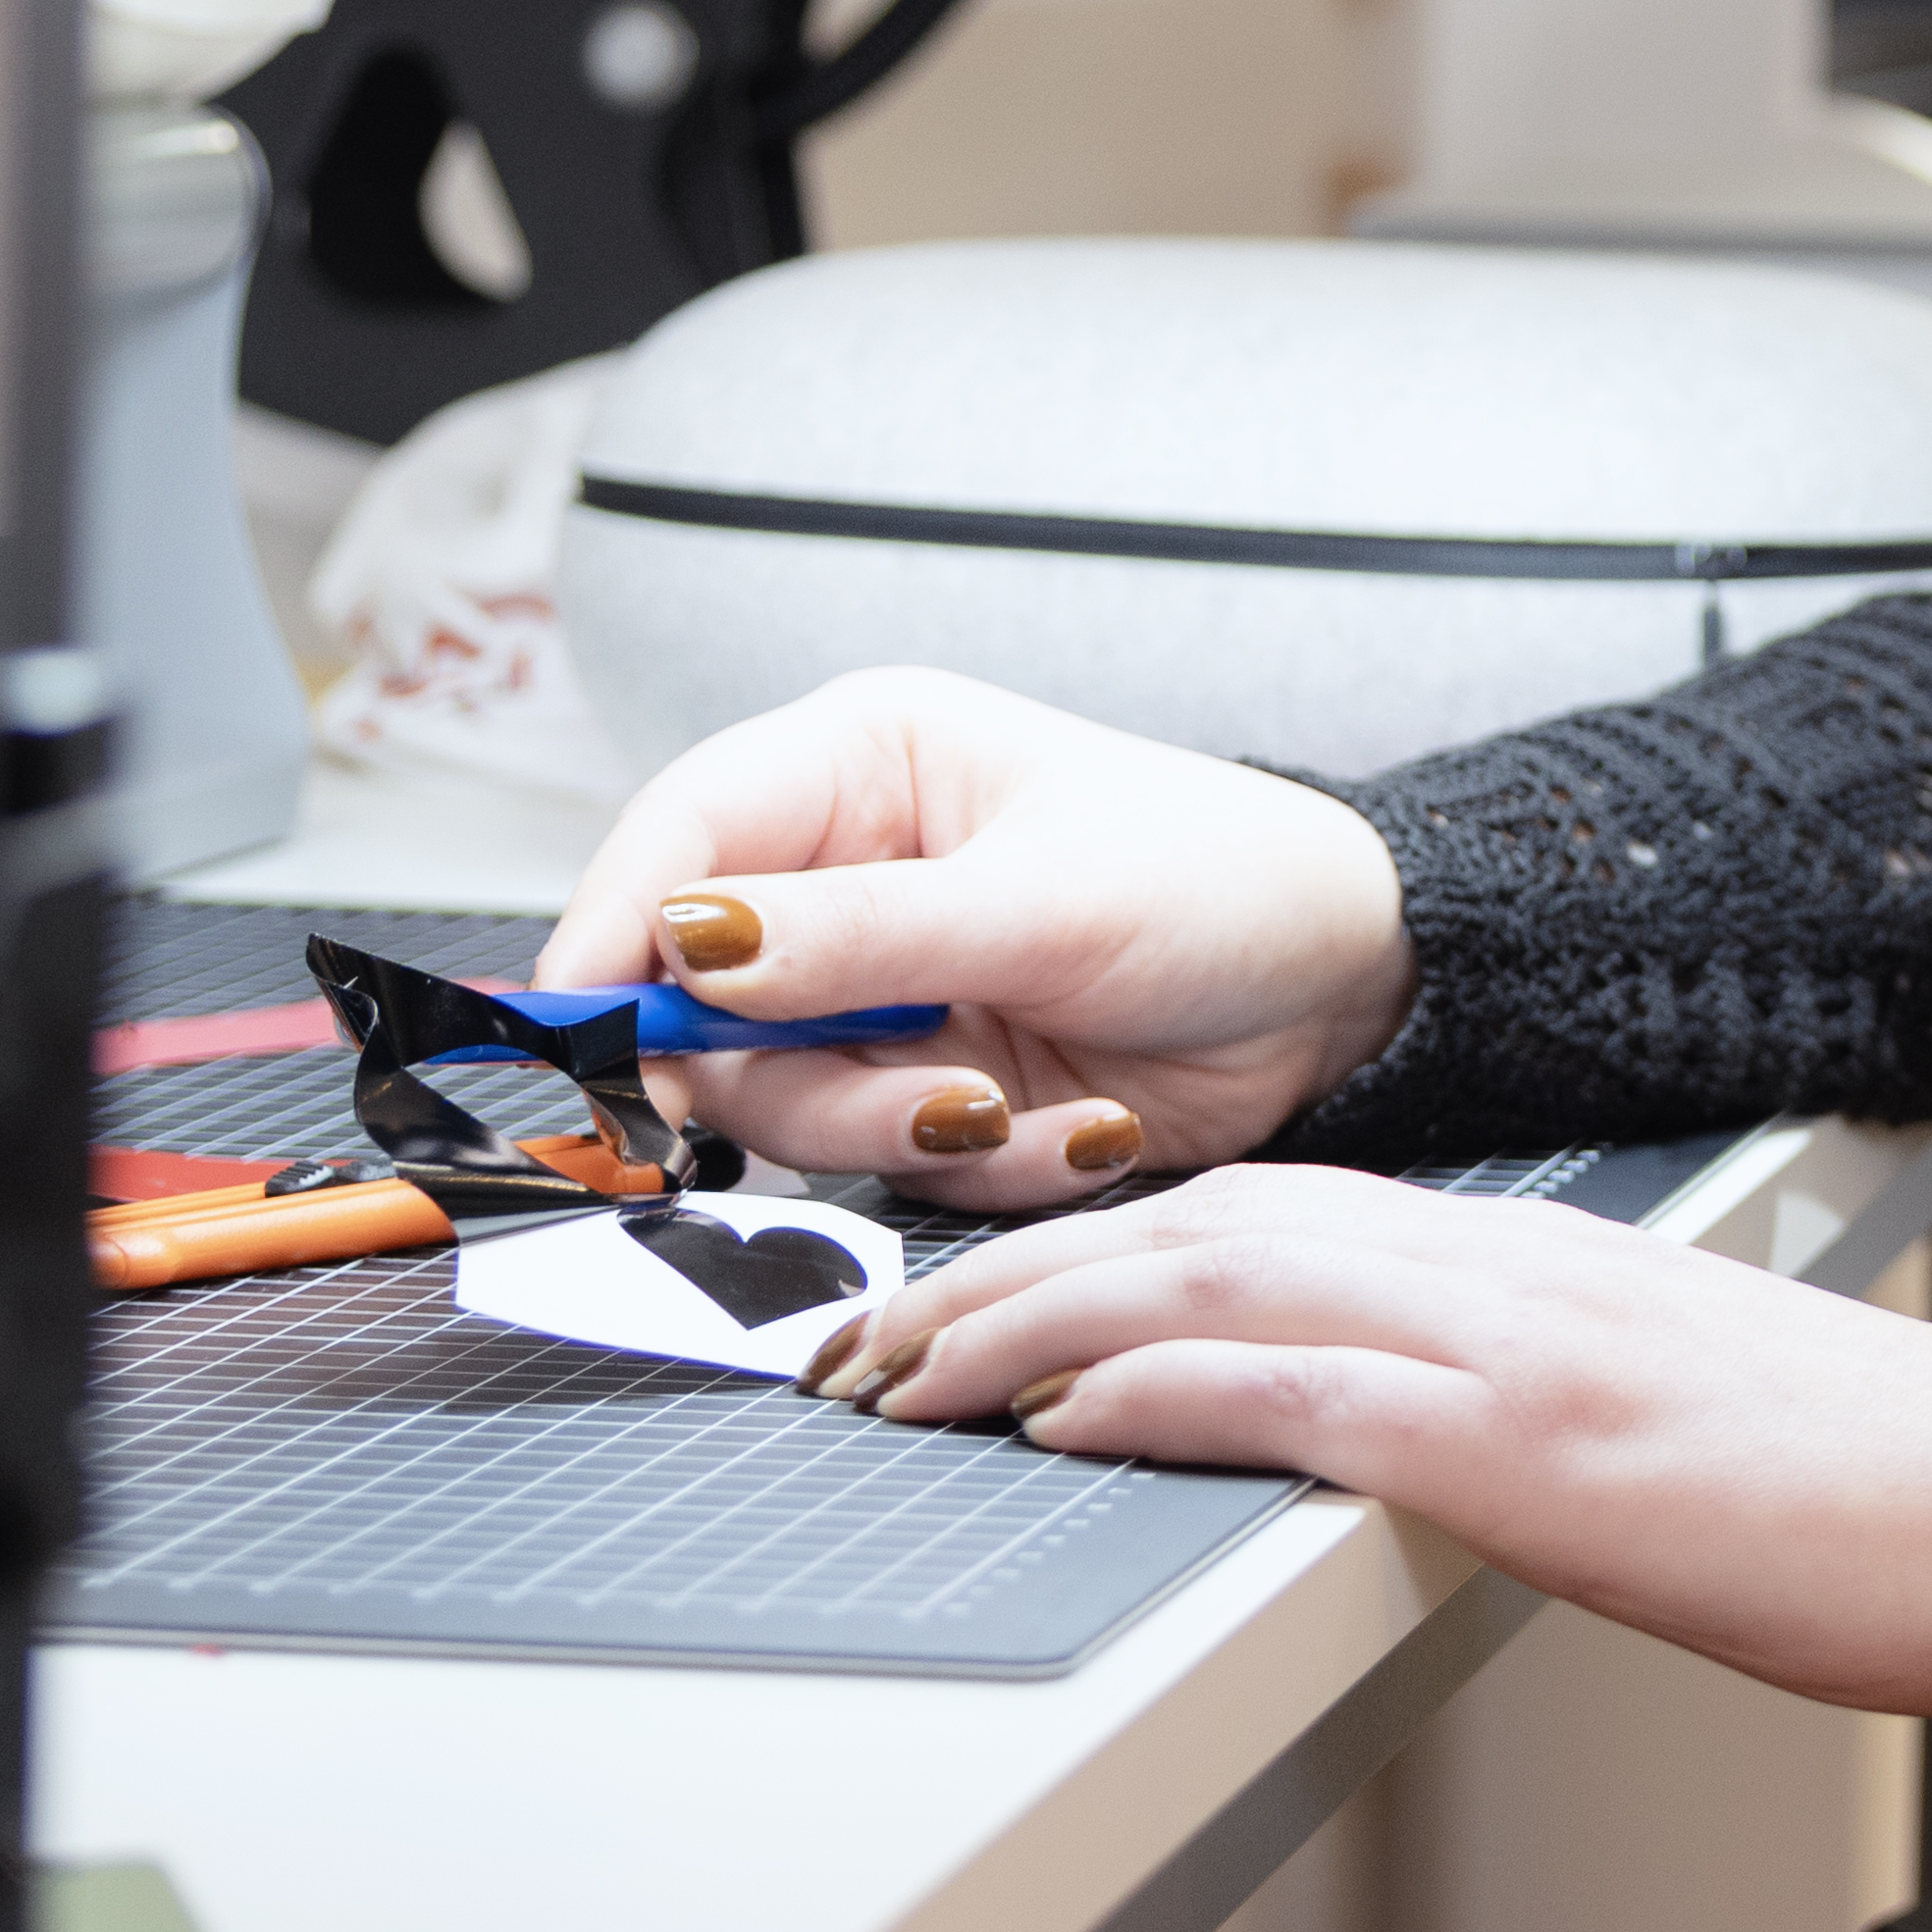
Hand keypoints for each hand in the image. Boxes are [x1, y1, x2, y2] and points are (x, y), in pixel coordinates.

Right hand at [540, 668, 1417, 1211]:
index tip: (585, 1031)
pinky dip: (974, 1164)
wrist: (1346, 992)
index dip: (613, 932)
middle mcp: (849, 878)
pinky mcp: (925, 1089)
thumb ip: (862, 936)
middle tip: (897, 1093)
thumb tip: (686, 946)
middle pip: (700, 999)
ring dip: (893, 1129)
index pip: (680, 837)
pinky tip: (1076, 1126)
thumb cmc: (1221, 882)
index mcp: (865, 767)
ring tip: (1007, 1108)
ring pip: (780, 1100)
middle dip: (785, 1069)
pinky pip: (879, 1163)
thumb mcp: (1044, 900)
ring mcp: (883, 994)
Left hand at [801, 1168, 1931, 1719]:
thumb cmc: (1873, 1493)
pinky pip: (1312, 1394)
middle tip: (855, 1339)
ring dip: (1028, 1324)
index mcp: (1533, 1260)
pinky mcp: (1542, 1443)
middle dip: (1002, 1272)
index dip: (1084, 1248)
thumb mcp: (1664, 1423)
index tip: (957, 1304)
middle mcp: (1507, 1267)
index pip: (1259, 1213)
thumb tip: (1390, 1445)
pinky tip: (1063, 1421)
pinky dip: (1165, 1398)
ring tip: (894, 1374)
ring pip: (1219, 1284)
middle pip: (1196, 1224)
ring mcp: (1521, 1344)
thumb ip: (1520, 1405)